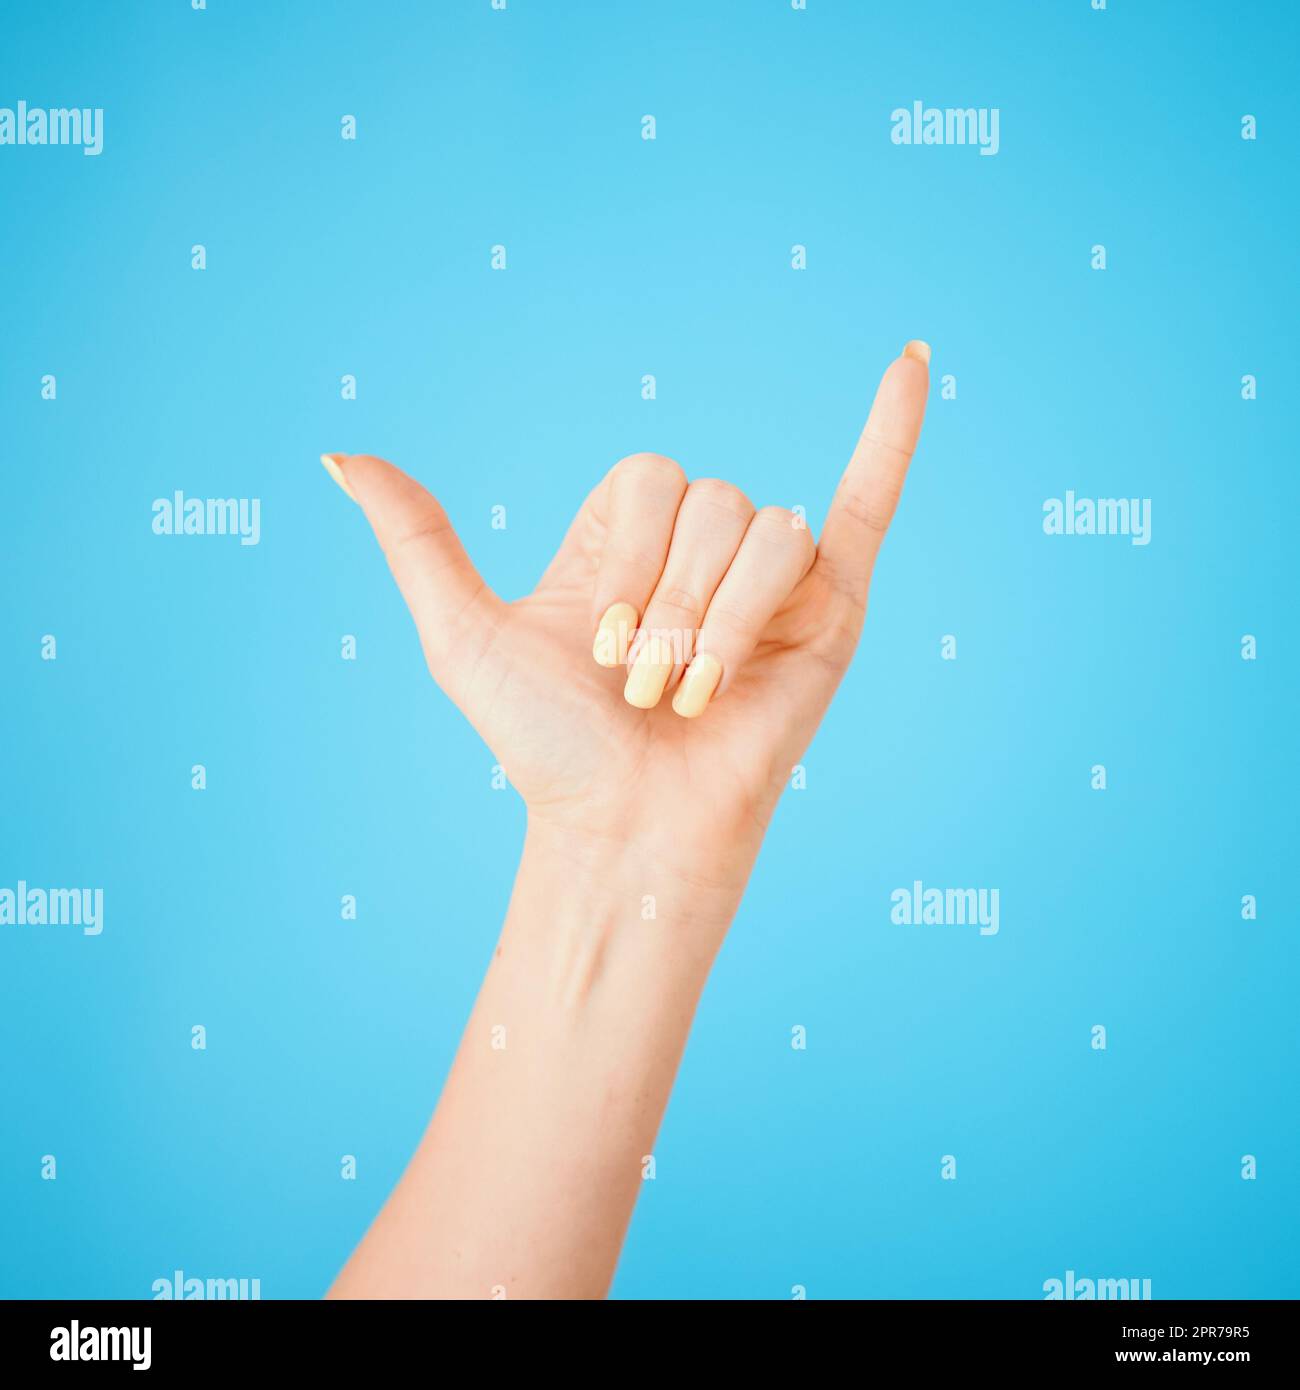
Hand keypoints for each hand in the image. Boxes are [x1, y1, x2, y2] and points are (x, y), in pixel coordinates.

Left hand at [321, 343, 929, 891]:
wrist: (629, 827)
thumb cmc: (552, 746)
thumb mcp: (467, 635)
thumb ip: (418, 541)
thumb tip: (336, 458)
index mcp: (630, 537)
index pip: (654, 476)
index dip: (629, 556)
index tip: (601, 643)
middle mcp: (704, 548)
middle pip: (717, 503)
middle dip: (675, 604)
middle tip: (650, 686)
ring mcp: (772, 576)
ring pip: (773, 531)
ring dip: (726, 623)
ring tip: (698, 693)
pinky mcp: (834, 607)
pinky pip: (870, 502)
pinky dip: (895, 433)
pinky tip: (914, 362)